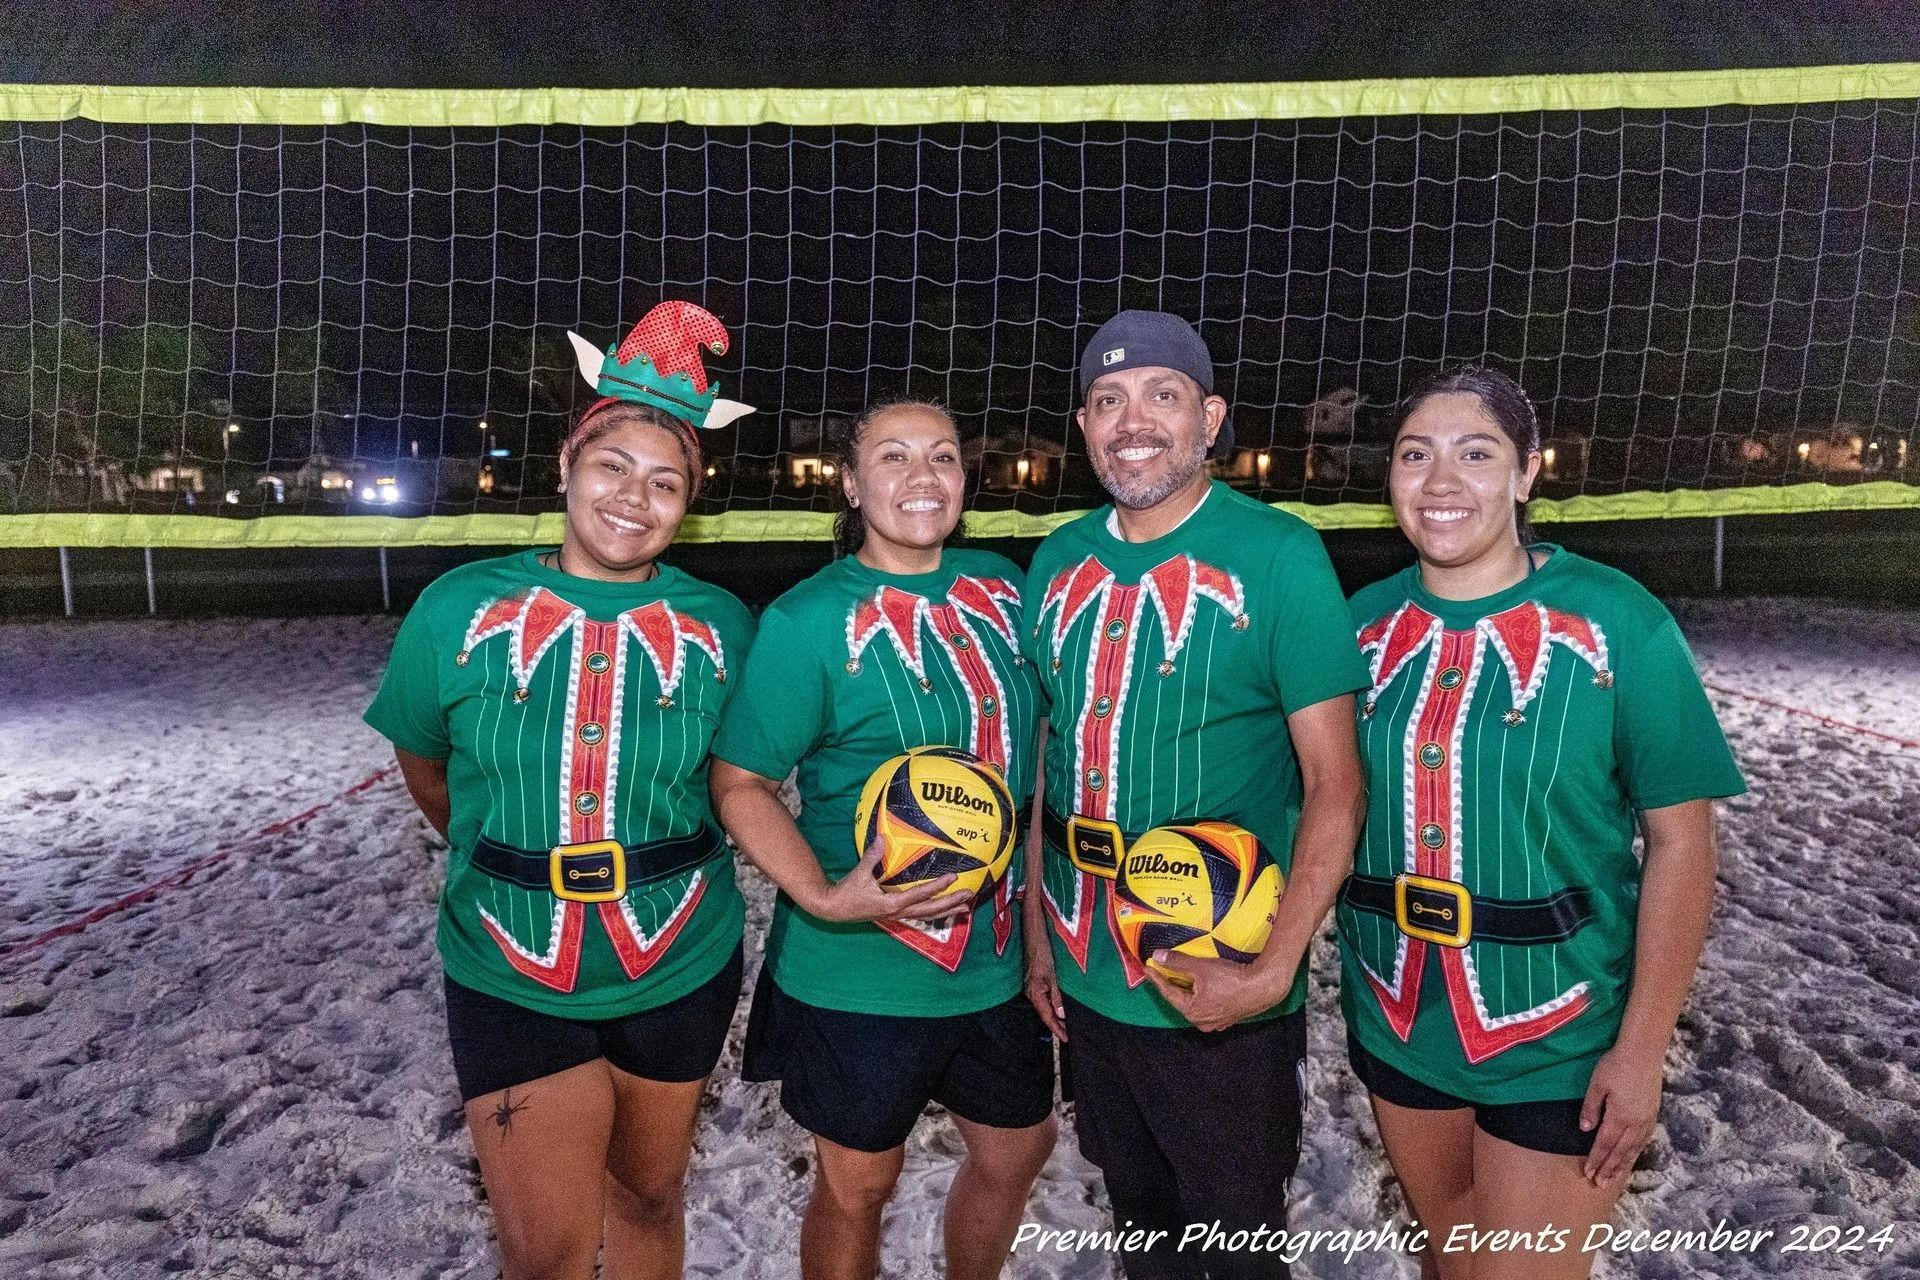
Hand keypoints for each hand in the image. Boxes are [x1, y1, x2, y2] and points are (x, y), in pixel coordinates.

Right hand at [810, 842, 972, 923]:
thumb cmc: (846, 892)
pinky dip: (934, 912)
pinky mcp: (895, 916)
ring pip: (927, 916)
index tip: (953, 877)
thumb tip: (882, 837)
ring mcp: (897, 917)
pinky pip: (920, 914)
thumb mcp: (859, 874)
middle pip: (930, 910)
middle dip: (951, 903)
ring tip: (965, 907)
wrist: (833, 910)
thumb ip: (872, 856)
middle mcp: (898, 913)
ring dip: (947, 910)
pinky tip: (943, 909)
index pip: (920, 895)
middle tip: (970, 895)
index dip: (938, 886)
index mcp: (891, 904)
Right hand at [1024, 924, 1068, 1041]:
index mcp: (1034, 993)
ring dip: (1054, 1016)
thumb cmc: (1043, 953)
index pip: (1047, 1017)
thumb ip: (1057, 996)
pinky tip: (1058, 1007)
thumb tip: (1061, 1015)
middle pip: (1044, 1014)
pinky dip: (1052, 1006)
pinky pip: (1043, 998)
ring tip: (1066, 1025)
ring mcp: (1031, 987)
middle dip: (1056, 1025)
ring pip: (1044, 1006)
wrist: (1034, 936)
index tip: (1066, 1039)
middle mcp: (1031, 993)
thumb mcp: (1053, 976)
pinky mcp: (1034, 981)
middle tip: (1068, 1035)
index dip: (1056, 1029)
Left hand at [1145, 952, 1289, 1031]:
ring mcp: (1216, 1022)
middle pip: (1181, 1000)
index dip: (1157, 978)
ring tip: (1180, 977)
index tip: (1147, 968)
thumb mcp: (1200, 968)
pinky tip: (1202, 987)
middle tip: (1162, 972)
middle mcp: (1202, 1022)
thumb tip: (1157, 956)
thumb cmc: (1230, 979)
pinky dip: (1202, 995)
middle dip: (1172, 985)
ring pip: (1196, 1004)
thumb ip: (1177, 962)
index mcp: (1191, 1012)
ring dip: (1188, 990)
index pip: (1168, 992)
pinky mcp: (1229, 1017)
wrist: (1262, 987)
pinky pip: (1209, 1005)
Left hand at [1579, 1043, 1664, 1186]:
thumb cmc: (1615, 1066)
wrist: (1643, 1053)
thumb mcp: (1597, 1085)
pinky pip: (1643, 1141)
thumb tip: (1585, 1129)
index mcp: (1619, 1118)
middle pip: (1620, 1152)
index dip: (1596, 1160)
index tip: (1588, 1173)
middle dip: (1609, 1169)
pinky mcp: (1652, 1115)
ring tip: (1614, 1179)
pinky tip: (1631, 1157)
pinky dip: (1635, 1153)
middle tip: (1599, 1184)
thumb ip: (1591, 1108)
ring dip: (1622, 1165)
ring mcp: (1646, 1121)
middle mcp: (1635, 1124)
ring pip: (1633, 1150)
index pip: (1604, 1145)